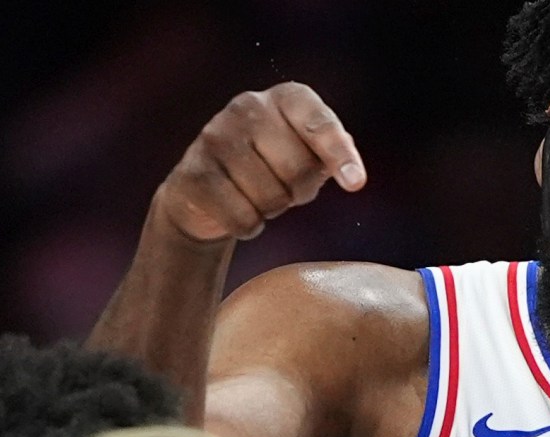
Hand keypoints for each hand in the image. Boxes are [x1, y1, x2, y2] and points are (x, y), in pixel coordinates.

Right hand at [155, 83, 366, 243]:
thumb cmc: (270, 168)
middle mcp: (248, 107)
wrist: (205, 191)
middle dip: (299, 192)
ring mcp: (215, 136)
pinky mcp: (193, 172)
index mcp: (285, 98)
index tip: (356, 183)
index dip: (338, 153)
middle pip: (297, 169)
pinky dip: (248, 226)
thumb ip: (332, 153)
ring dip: (271, 209)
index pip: (319, 123)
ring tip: (258, 195)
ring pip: (269, 197)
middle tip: (286, 189)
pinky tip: (237, 210)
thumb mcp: (306, 153)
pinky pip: (242, 217)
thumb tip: (352, 174)